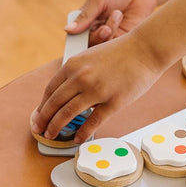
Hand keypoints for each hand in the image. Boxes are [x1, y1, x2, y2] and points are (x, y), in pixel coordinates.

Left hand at [31, 31, 164, 143]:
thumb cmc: (123, 51)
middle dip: (44, 120)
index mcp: (74, 64)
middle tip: (40, 130)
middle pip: (54, 104)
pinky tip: (78, 138)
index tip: (39, 115)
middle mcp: (81, 77)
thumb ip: (78, 73)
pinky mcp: (113, 101)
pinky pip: (92, 122)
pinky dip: (82, 133)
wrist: (146, 48)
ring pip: (67, 114)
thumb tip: (68, 95)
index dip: (42, 106)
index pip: (50, 90)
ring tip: (53, 135)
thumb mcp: (92, 55)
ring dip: (56, 127)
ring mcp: (97, 90)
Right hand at [65, 0, 157, 45]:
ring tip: (117, 14)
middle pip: (89, 48)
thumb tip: (67, 30)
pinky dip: (119, 36)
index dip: (77, 43)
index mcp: (84, 25)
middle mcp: (94, 34)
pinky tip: (121, 18)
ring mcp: (109, 39)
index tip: (86, 35)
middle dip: (97, 38)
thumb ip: (85, 16)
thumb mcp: (98, 0)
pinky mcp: (123, 42)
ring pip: (103, 49)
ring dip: (109, 33)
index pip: (74, 41)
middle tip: (105, 29)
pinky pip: (117, 48)